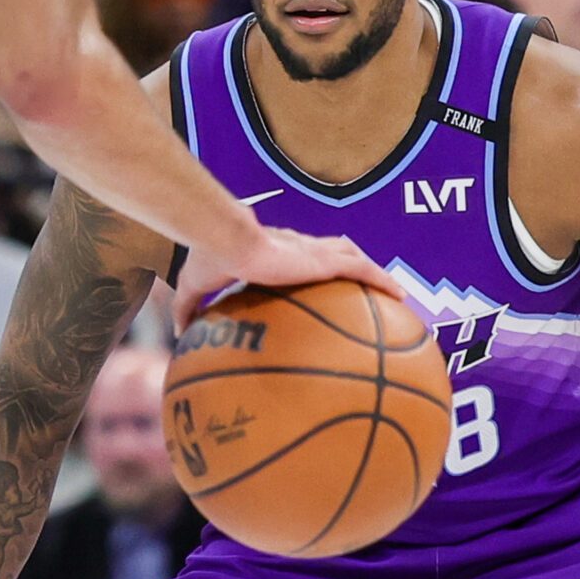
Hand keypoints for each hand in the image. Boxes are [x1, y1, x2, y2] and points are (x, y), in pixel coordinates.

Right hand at [171, 221, 403, 332]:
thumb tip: (179, 338)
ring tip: (395, 295)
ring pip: (356, 257)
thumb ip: (191, 312)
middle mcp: (301, 247)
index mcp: (274, 252)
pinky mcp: (323, 260)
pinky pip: (364, 270)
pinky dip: (382, 281)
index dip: (314, 265)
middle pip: (336, 252)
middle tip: (370, 291)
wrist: (223, 240)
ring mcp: (315, 252)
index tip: (321, 281)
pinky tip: (399, 296)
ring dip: (376, 274)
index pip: (300, 254)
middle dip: (354, 268)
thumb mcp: (195, 289)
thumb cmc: (209, 256)